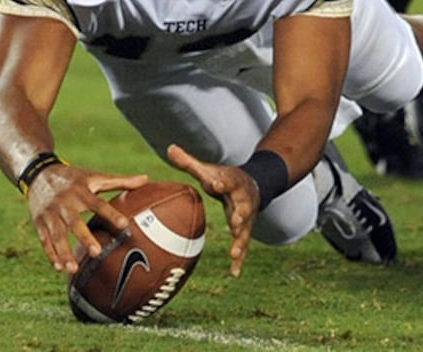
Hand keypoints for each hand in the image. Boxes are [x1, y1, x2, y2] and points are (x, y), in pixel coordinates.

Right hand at [24, 163, 148, 273]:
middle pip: (74, 222)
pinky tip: (59, 268)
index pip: (98, 204)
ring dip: (64, 252)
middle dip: (84, 237)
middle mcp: (65, 203)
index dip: (111, 214)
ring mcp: (51, 214)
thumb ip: (120, 181)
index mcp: (81, 191)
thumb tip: (147, 179)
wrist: (39, 173)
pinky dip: (51, 254)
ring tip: (74, 268)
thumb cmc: (73, 178)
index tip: (124, 225)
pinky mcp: (40, 222)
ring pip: (57, 235)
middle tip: (96, 252)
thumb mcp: (94, 176)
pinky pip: (45, 241)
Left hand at [168, 142, 258, 277]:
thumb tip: (169, 147)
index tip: (214, 183)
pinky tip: (234, 274)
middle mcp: (243, 200)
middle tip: (234, 221)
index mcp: (233, 182)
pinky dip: (240, 260)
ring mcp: (247, 217)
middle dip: (240, 214)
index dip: (221, 182)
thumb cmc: (225, 178)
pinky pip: (244, 246)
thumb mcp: (209, 169)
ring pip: (246, 230)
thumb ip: (189, 162)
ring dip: (241, 241)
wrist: (254, 185)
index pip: (227, 181)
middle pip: (243, 207)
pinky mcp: (246, 230)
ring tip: (234, 252)